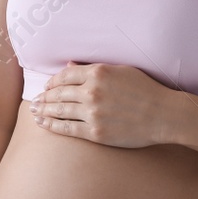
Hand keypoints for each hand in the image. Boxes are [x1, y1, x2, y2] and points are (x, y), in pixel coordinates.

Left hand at [30, 61, 175, 147]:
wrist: (163, 115)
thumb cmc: (146, 90)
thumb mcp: (121, 71)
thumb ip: (94, 68)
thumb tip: (69, 66)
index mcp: (98, 73)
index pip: (65, 75)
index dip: (52, 81)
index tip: (47, 86)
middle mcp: (92, 91)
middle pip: (58, 93)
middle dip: (44, 97)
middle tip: (35, 101)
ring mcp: (92, 112)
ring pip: (59, 110)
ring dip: (43, 110)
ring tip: (34, 111)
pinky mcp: (95, 131)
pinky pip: (66, 128)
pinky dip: (51, 125)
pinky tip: (43, 123)